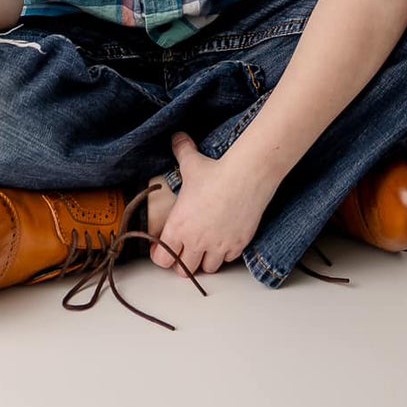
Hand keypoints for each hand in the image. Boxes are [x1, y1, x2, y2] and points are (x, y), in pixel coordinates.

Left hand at [152, 133, 273, 276]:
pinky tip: (225, 239)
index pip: (162, 259)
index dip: (161, 255)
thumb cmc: (215, 171)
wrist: (245, 177)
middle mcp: (196, 241)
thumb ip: (181, 150)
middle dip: (183, 262)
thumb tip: (177, 137)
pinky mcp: (237, 246)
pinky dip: (225, 253)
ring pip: (208, 268)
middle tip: (186, 251)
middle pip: (183, 270)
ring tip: (206, 247)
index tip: (164, 249)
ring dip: (205, 260)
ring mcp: (218, 246)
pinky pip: (228, 259)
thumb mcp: (191, 161)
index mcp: (178, 226)